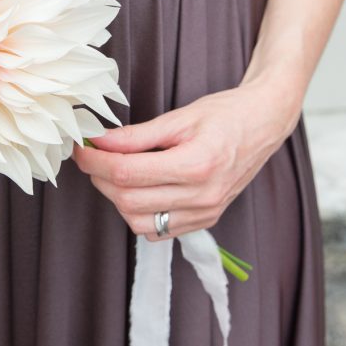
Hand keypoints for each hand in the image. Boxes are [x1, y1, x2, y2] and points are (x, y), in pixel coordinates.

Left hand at [71, 83, 298, 240]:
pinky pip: (158, 230)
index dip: (95, 161)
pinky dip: (137, 213)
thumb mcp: (179, 117)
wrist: (264, 124)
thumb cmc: (226, 114)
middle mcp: (202, 196)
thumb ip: (136, 134)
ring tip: (113, 171)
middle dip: (100, 178)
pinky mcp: (206, 220)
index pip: (127, 173)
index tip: (81, 147)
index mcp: (196, 165)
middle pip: (128, 201)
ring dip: (116, 199)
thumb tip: (99, 141)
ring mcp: (205, 213)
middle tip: (91, 156)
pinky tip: (137, 189)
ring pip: (138, 222)